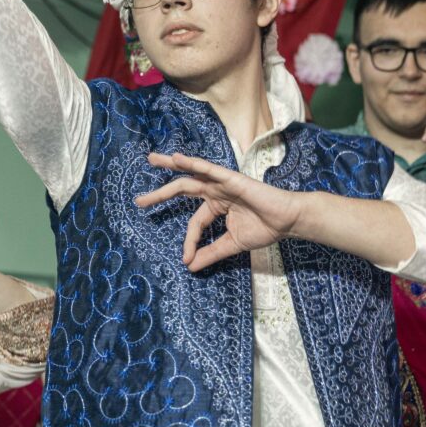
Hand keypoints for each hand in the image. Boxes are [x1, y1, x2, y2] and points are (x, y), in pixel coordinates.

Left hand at [132, 151, 305, 271]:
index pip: (194, 222)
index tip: (187, 259)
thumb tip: (190, 267)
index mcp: (215, 206)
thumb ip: (211, 253)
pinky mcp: (231, 178)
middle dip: (160, 194)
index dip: (189, 241)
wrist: (287, 221)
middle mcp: (215, 192)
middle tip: (138, 201)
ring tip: (151, 160)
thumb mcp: (231, 244)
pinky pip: (208, 169)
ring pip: (190, 173)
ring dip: (170, 165)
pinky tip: (176, 159)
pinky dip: (192, 163)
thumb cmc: (264, 229)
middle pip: (182, 188)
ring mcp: (222, 183)